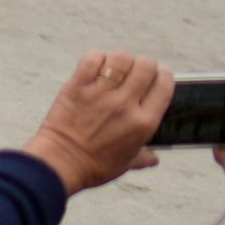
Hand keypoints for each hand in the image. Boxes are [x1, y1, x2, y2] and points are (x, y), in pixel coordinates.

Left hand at [19, 52, 169, 194]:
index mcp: (144, 122)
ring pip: (121, 58)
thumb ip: (143, 157)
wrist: (59, 164)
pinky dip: (96, 57)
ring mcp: (101, 93)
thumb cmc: (93, 167)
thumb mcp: (126, 163)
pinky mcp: (78, 86)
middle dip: (144, 64)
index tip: (158, 76)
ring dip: (121, 59)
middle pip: (146, 65)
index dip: (164, 75)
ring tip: (115, 67)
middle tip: (136, 71)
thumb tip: (155, 158)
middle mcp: (126, 104)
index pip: (165, 84)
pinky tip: (96, 66)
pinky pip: (92, 58)